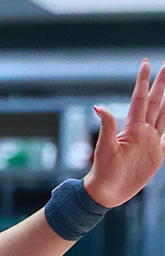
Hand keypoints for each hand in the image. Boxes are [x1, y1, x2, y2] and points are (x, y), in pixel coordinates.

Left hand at [84, 59, 164, 207]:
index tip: (146, 64)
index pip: (140, 99)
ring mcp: (151, 141)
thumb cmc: (103, 170)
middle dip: (162, 84)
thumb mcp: (105, 148)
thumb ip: (106, 126)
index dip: (143, 81)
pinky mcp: (157, 154)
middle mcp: (143, 130)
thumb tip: (98, 106)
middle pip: (156, 102)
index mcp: (132, 127)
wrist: (108, 191)